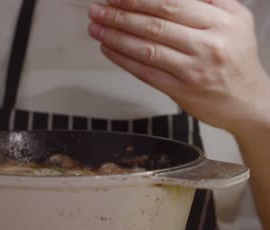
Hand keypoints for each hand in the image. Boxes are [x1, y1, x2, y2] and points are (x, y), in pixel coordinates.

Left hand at [88, 0, 269, 134]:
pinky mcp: (181, 91)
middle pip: (155, 25)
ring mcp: (194, 70)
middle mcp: (208, 45)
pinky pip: (146, 73)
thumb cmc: (237, 59)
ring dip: (115, 37)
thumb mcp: (237, 20)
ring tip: (95, 28)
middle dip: (119, 15)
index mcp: (221, 22)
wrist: (249, 102)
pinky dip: (123, 60)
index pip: (171, 4)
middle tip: (97, 10)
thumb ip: (210, 0)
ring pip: (147, 49)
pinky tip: (108, 49)